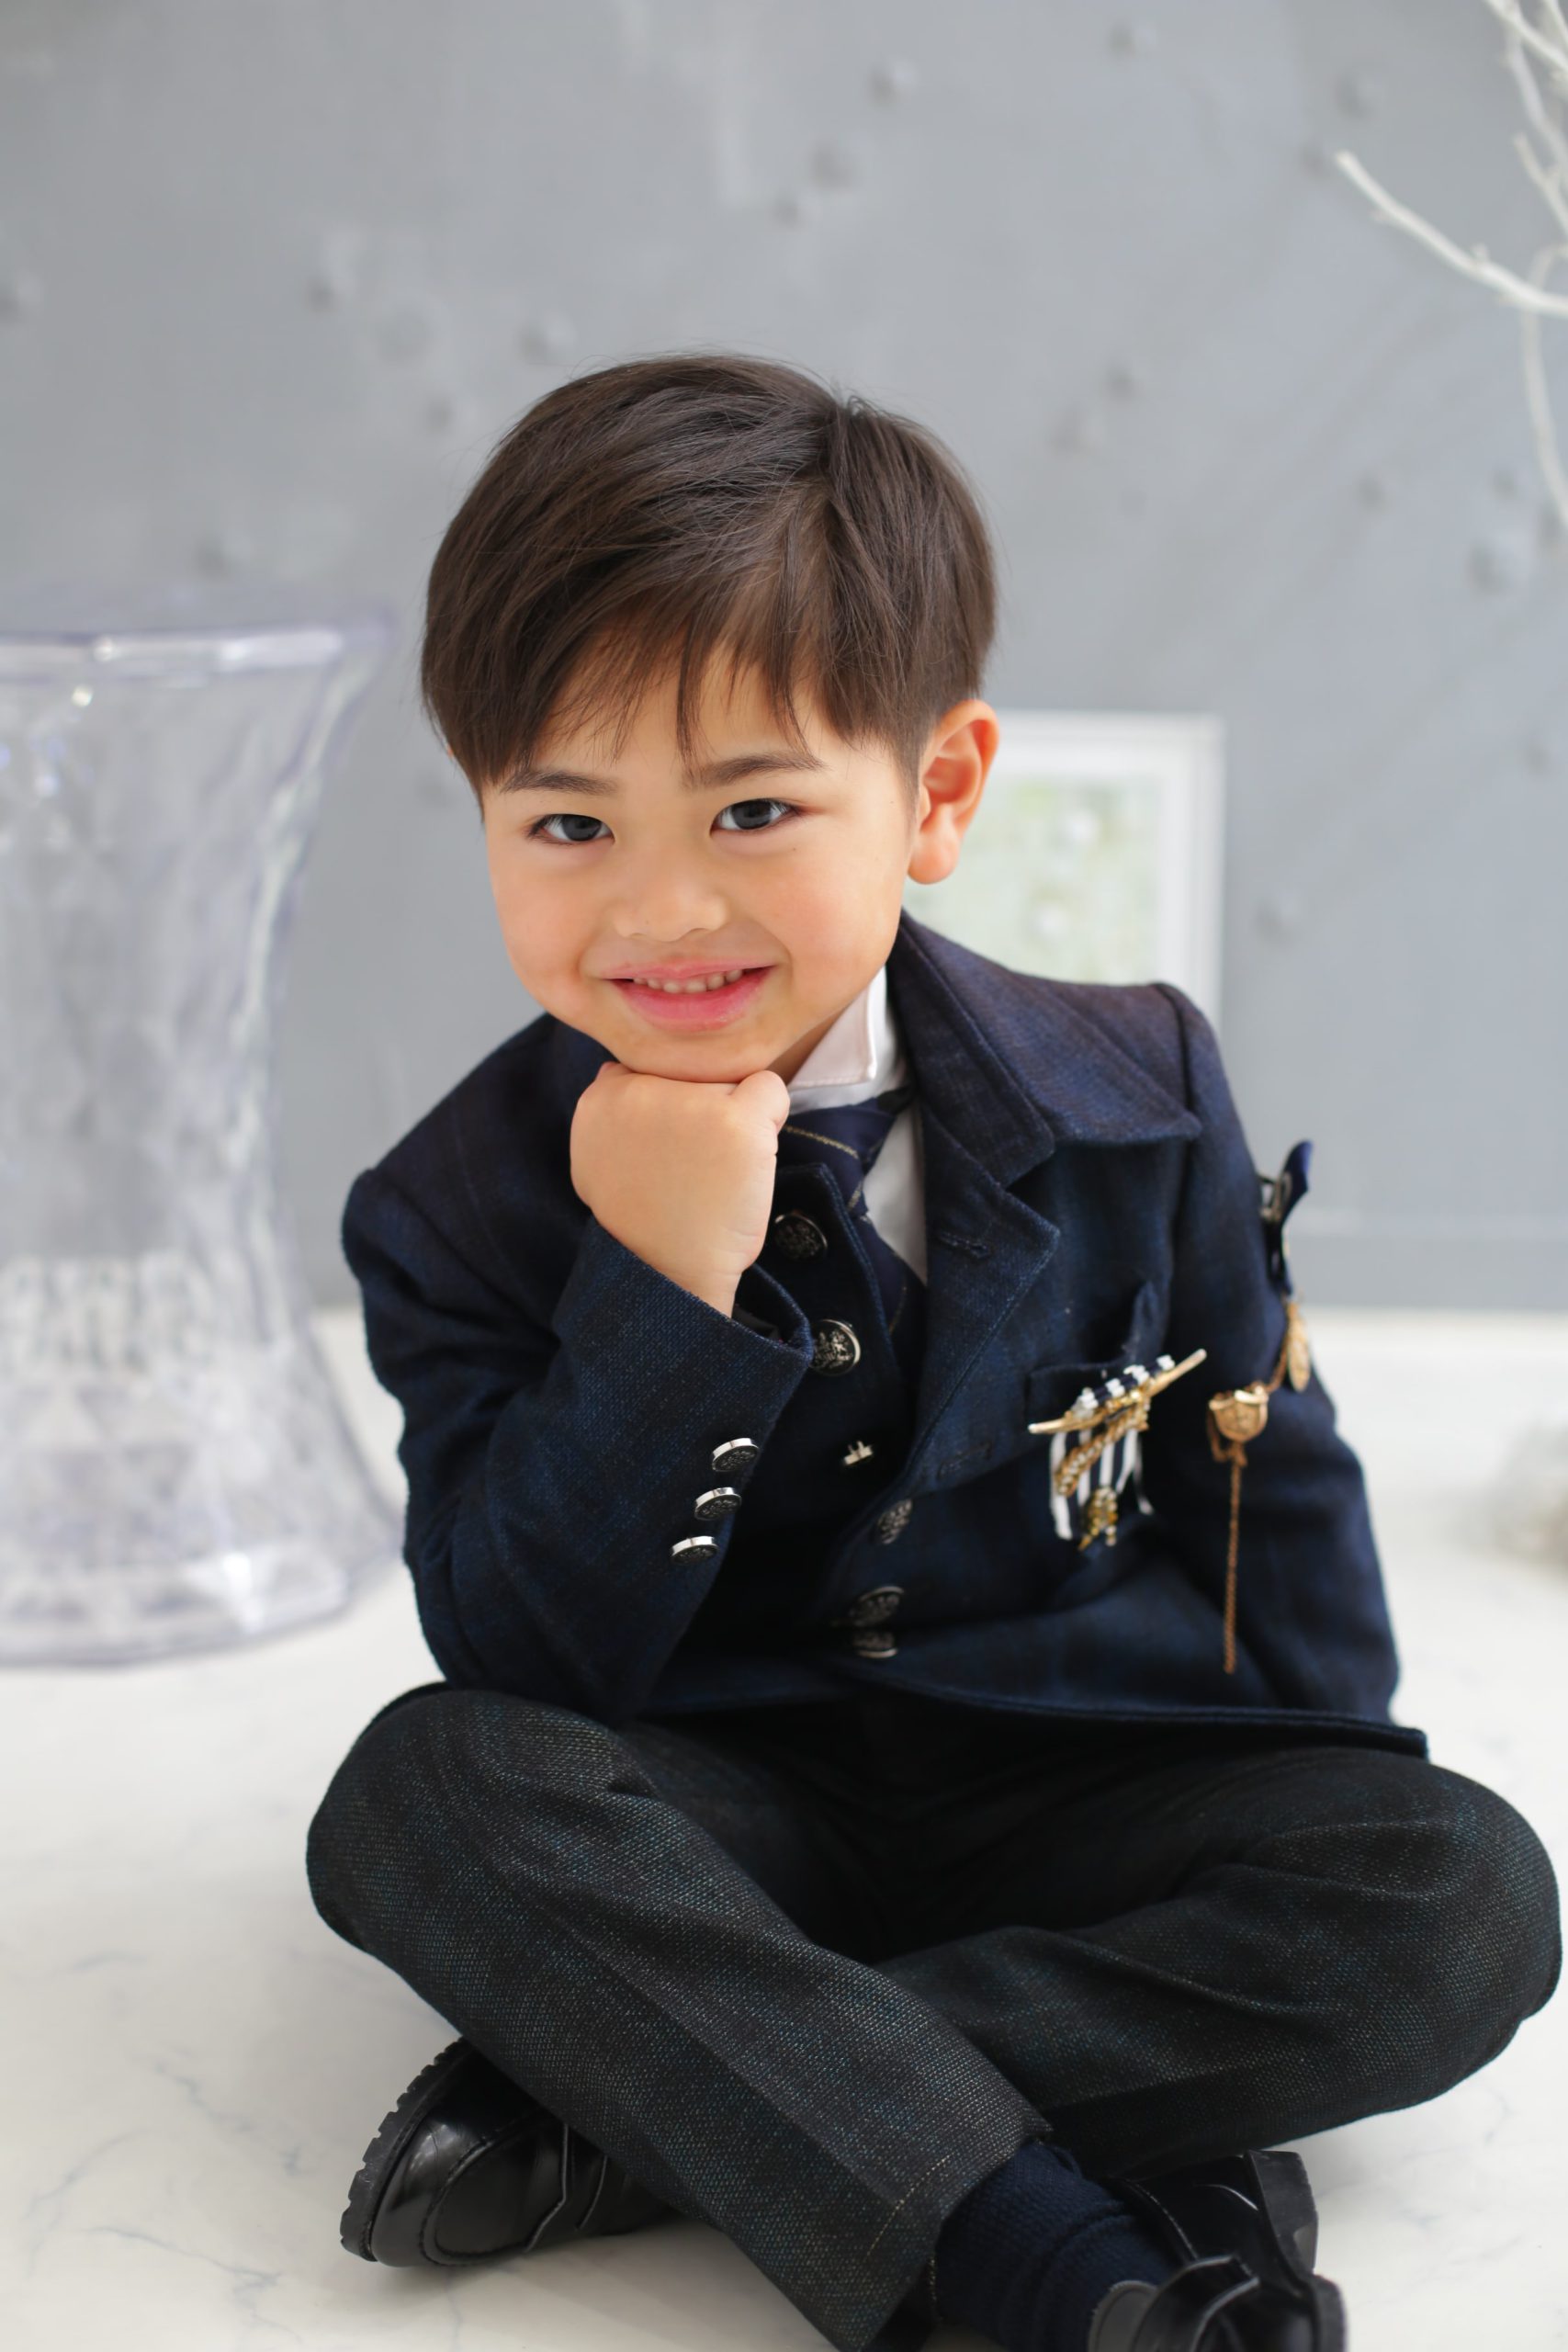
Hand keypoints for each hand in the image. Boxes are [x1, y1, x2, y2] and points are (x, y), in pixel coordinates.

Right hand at [569, 1061, 792, 1314]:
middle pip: (694, 1069)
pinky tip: (749, 1155)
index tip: (668, 1143)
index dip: (668, 1100)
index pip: (651, 1065)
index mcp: (601, 1098)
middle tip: (693, 1160)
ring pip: (729, 1079)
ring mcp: (691, 1102)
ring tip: (716, 1167)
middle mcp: (640, 1090)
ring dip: (733, 1114)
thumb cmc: (643, 1219)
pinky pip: (769, 1088)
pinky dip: (770, 1115)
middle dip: (700, 1104)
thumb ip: (610, 1108)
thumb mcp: (596, 1160)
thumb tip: (620, 1069)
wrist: (669, 1271)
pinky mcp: (737, 1119)